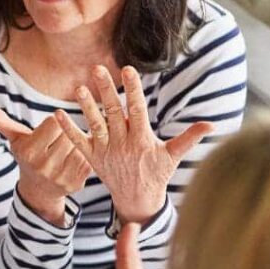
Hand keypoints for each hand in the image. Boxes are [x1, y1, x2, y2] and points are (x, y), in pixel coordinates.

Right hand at [0, 105, 91, 225]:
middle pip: (67, 133)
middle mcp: (43, 166)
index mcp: (29, 151)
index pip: (54, 122)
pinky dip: (84, 156)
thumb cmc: (28, 155)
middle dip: (65, 134)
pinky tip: (74, 159)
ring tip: (66, 150)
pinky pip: (87, 159)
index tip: (49, 129)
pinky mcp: (76, 183)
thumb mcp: (15, 139)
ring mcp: (60, 177)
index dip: (53, 123)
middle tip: (59, 141)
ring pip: (79, 145)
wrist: (38, 189)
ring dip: (76, 144)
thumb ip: (2, 122)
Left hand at [54, 65, 210, 222]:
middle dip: (106, 90)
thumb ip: (189, 138)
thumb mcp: (174, 156)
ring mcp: (106, 151)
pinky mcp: (92, 158)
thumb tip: (212, 125)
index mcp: (142, 140)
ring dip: (86, 106)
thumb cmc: (157, 174)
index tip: (128, 70)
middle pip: (113, 113)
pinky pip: (77, 142)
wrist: (137, 200)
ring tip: (78, 88)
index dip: (133, 90)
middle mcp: (122, 144)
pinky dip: (67, 129)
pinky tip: (56, 113)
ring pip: (94, 125)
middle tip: (97, 69)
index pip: (137, 110)